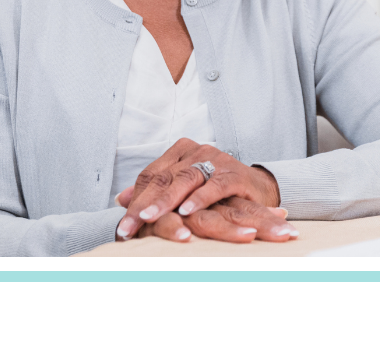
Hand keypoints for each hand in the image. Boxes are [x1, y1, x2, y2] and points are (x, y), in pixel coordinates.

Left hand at [115, 138, 282, 240]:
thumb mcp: (183, 190)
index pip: (151, 176)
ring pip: (185, 179)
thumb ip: (155, 191)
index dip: (135, 200)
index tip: (123, 227)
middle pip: (164, 177)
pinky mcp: (234, 173)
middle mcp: (196, 152)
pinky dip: (200, 199)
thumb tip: (121, 198)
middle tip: (129, 226)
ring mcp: (216, 160)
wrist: (257, 189)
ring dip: (166, 201)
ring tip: (149, 218)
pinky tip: (186, 211)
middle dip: (144, 204)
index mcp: (180, 152)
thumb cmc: (216, 190)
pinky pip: (214, 185)